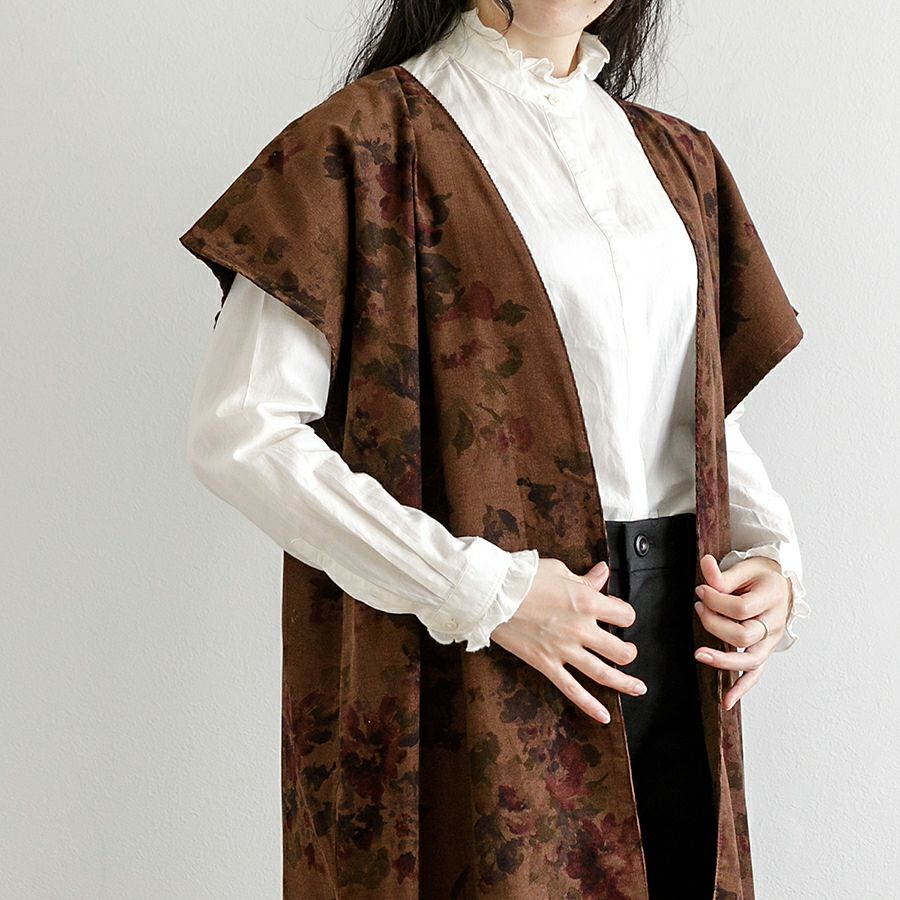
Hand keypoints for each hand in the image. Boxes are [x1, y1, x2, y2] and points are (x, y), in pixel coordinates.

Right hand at [490, 557, 647, 724]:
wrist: (492, 592)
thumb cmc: (524, 577)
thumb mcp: (560, 570)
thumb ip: (585, 579)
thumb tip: (603, 572)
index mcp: (587, 602)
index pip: (625, 614)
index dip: (625, 614)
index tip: (617, 615)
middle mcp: (581, 628)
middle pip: (620, 650)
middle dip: (628, 651)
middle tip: (627, 650)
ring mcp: (564, 649)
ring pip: (603, 673)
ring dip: (625, 682)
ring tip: (638, 687)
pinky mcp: (546, 663)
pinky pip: (572, 689)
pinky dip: (589, 705)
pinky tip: (604, 716)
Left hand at [692, 553, 792, 710]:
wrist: (780, 584)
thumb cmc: (761, 576)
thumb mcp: (745, 567)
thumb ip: (724, 574)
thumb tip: (705, 565)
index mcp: (772, 599)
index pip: (741, 608)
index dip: (716, 601)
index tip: (701, 591)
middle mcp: (774, 624)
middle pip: (743, 635)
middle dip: (714, 623)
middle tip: (699, 608)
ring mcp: (771, 641)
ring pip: (750, 659)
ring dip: (723, 660)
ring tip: (699, 655)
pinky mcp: (764, 651)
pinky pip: (756, 674)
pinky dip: (742, 688)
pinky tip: (727, 700)